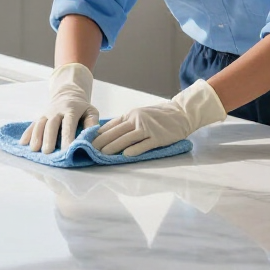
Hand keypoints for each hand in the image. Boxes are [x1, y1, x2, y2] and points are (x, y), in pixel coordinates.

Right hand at [21, 62, 98, 153]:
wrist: (68, 93)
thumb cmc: (82, 107)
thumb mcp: (91, 111)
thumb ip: (92, 123)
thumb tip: (92, 138)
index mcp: (71, 110)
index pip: (69, 124)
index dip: (67, 136)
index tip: (66, 149)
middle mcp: (57, 111)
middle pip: (51, 124)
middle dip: (49, 138)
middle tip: (47, 152)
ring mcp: (47, 113)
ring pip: (40, 124)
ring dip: (36, 136)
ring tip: (34, 149)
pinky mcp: (40, 116)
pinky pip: (32, 124)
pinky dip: (27, 133)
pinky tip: (22, 143)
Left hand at [93, 79, 226, 157]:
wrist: (181, 114)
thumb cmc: (159, 116)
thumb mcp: (140, 115)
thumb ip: (127, 123)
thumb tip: (109, 133)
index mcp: (131, 114)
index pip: (111, 124)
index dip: (99, 134)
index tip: (88, 141)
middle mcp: (137, 120)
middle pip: (116, 132)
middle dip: (102, 142)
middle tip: (90, 150)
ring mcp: (148, 128)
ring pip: (127, 138)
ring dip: (113, 147)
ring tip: (103, 154)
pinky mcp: (158, 137)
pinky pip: (144, 144)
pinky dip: (134, 150)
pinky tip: (126, 155)